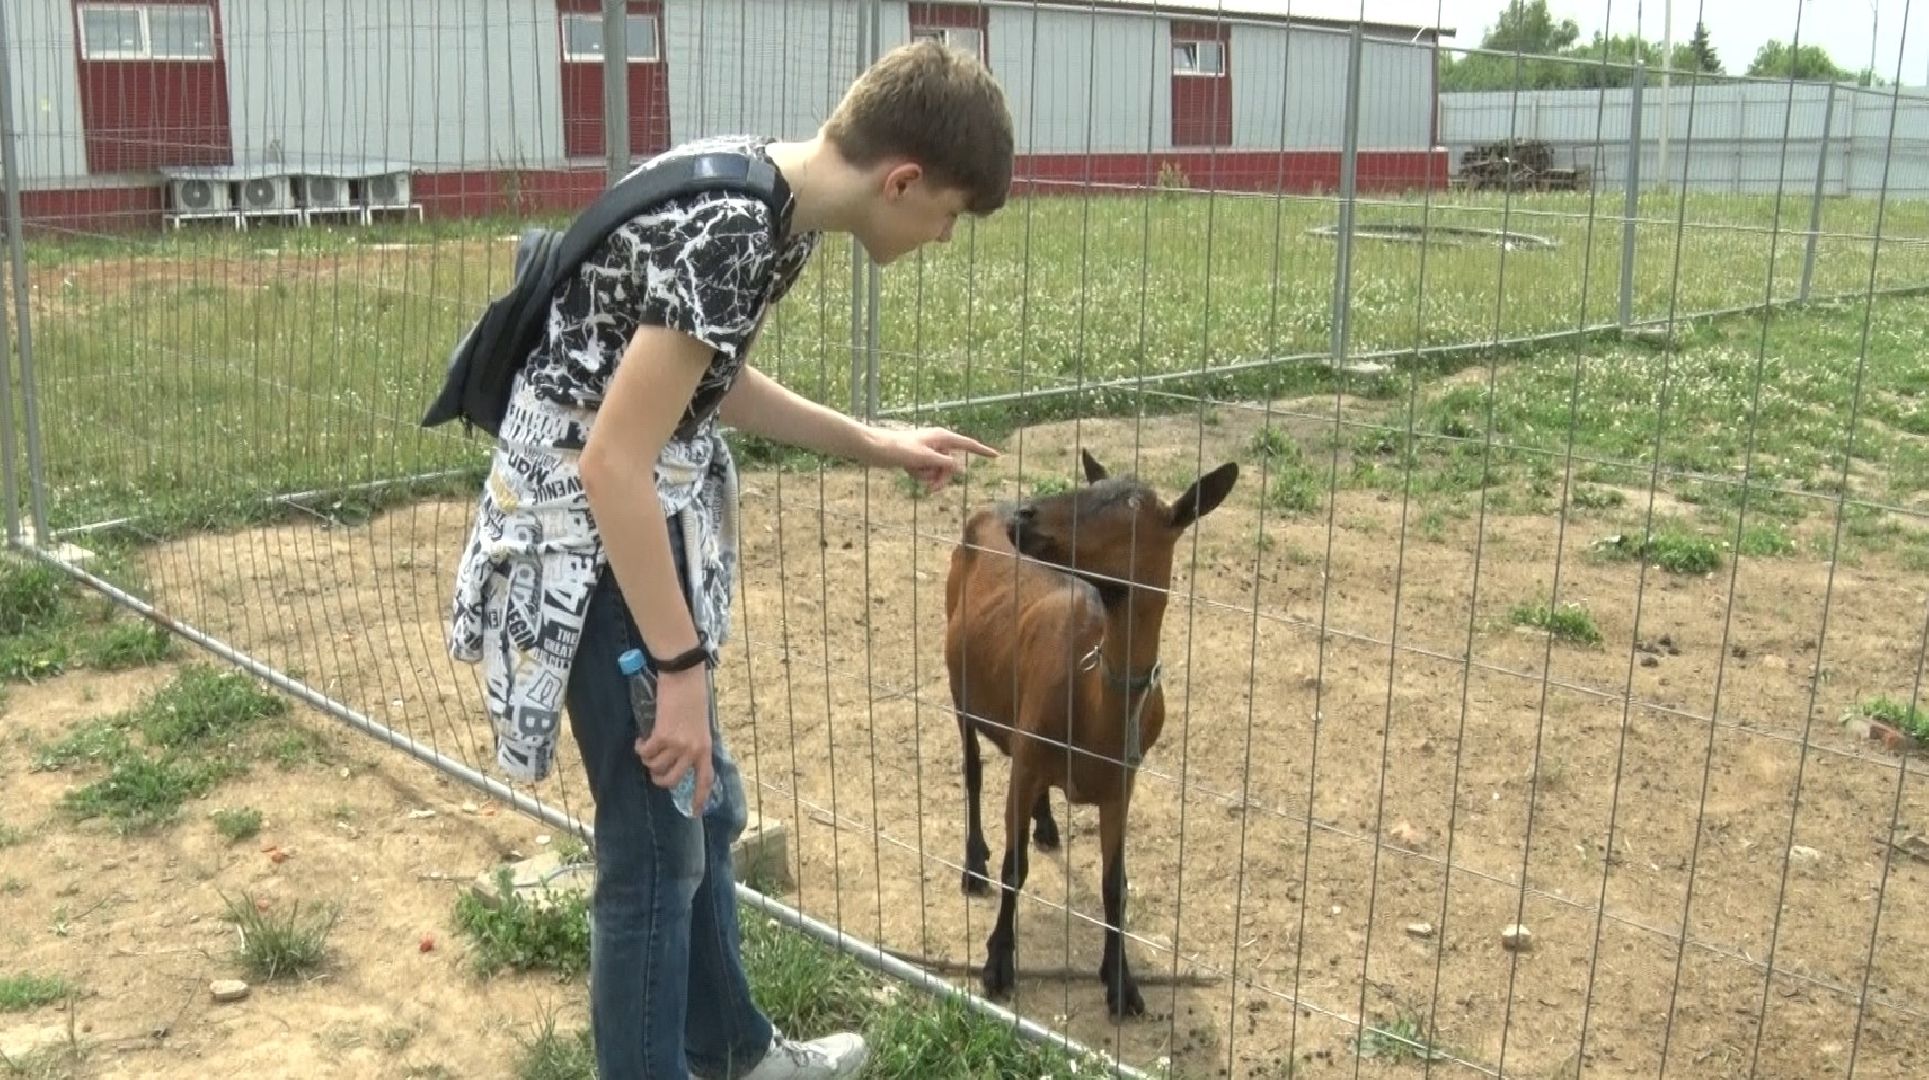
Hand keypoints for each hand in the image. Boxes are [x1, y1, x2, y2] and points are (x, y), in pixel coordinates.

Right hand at [635, 667, 713, 811]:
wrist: (684, 677)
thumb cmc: (693, 697)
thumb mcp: (700, 725)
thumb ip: (693, 743)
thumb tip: (679, 757)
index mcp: (705, 748)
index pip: (705, 779)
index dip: (699, 797)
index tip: (694, 812)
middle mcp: (693, 751)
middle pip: (672, 780)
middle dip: (658, 778)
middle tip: (654, 769)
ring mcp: (678, 745)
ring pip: (655, 767)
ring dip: (648, 760)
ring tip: (648, 748)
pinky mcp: (662, 736)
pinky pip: (645, 753)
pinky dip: (640, 747)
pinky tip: (642, 739)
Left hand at [871, 425, 999, 492]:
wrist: (875, 448)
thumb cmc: (899, 449)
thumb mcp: (924, 459)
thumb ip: (944, 464)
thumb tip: (962, 469)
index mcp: (942, 437)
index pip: (967, 445)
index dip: (982, 451)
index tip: (996, 455)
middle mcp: (937, 443)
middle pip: (952, 466)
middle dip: (942, 479)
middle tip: (930, 489)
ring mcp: (928, 451)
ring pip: (939, 472)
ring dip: (928, 477)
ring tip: (913, 473)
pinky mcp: (919, 459)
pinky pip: (928, 472)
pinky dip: (920, 475)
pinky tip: (908, 470)